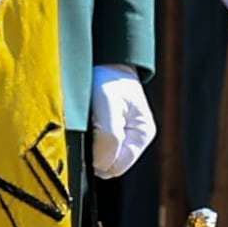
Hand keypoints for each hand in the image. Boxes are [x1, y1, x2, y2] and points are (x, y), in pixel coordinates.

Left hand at [90, 64, 155, 180]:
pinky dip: (85, 140)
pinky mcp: (107, 134)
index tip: (87, 136)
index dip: (99, 159)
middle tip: (86, 126)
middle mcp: (134, 140)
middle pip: (107, 166)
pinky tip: (84, 123)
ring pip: (98, 159)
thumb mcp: (109, 102)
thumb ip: (109, 136)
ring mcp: (120, 138)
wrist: (101, 60)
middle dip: (93, 152)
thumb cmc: (108, 77)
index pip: (117, 166)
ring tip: (86, 121)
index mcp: (143, 134)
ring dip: (88, 146)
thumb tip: (102, 165)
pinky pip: (93, 149)